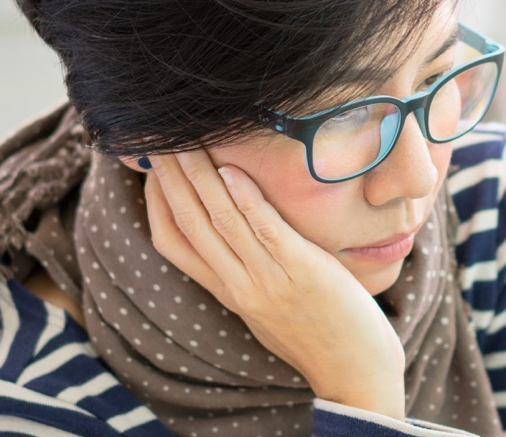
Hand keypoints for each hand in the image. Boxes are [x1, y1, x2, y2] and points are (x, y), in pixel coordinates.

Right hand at [143, 151, 405, 419]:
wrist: (354, 370)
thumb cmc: (319, 329)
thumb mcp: (268, 302)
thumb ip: (248, 269)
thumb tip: (237, 231)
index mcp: (227, 290)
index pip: (171, 242)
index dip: (155, 200)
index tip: (151, 164)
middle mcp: (238, 284)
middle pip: (189, 222)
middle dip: (170, 175)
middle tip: (159, 134)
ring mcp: (267, 279)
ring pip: (220, 220)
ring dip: (199, 176)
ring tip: (186, 140)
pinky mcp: (301, 273)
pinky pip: (265, 232)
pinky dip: (245, 200)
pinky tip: (232, 172)